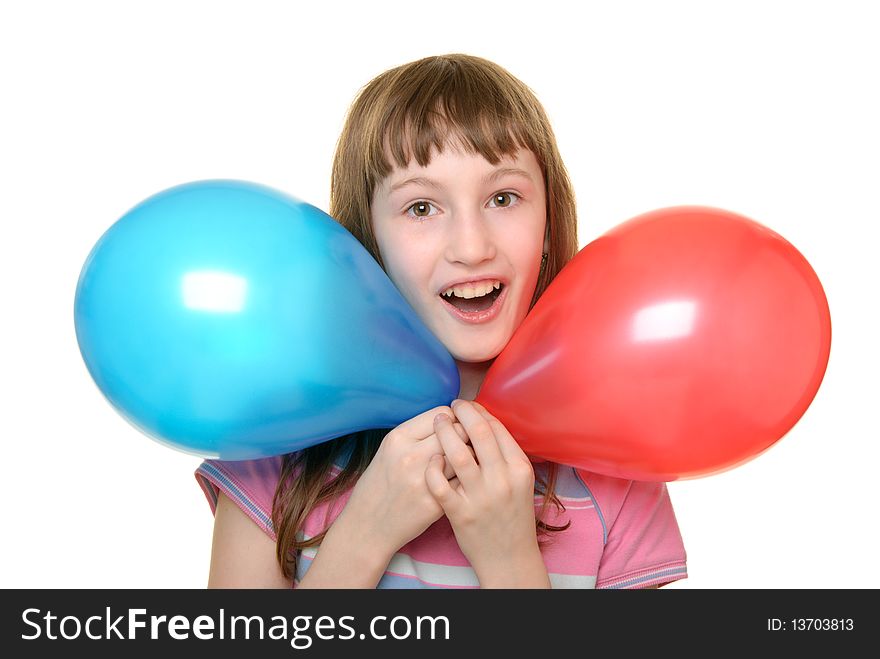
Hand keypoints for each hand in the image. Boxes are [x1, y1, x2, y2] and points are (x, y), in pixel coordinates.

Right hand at [335, 406, 466, 560]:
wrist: (368, 526)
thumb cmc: (380, 485)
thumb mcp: (388, 450)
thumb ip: (417, 434)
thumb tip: (451, 420)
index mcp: (398, 438)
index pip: (442, 413)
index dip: (454, 418)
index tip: (455, 426)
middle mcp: (411, 455)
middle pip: (458, 430)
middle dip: (466, 434)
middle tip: (466, 443)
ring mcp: (424, 480)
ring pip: (465, 455)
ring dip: (471, 456)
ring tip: (467, 461)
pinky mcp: (436, 503)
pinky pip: (463, 480)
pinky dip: (466, 478)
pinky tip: (462, 481)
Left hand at [425, 400, 549, 587]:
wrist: (509, 558)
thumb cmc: (511, 516)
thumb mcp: (519, 482)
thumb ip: (505, 455)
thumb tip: (482, 422)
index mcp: (519, 468)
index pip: (497, 428)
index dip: (479, 411)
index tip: (467, 405)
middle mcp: (502, 480)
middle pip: (479, 433)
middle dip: (462, 413)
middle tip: (452, 406)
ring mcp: (481, 497)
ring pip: (457, 454)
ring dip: (444, 432)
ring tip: (438, 422)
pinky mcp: (460, 513)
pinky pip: (439, 482)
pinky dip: (433, 466)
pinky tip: (431, 459)